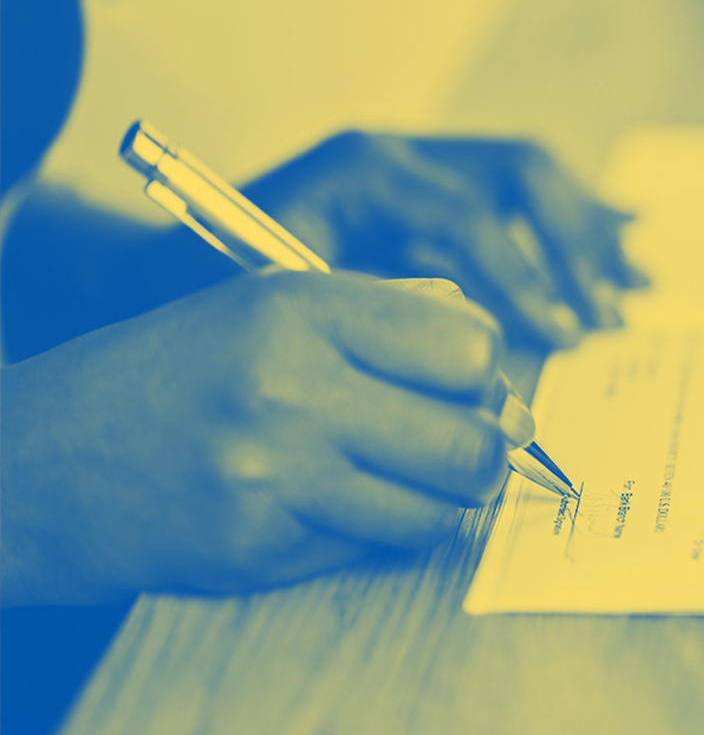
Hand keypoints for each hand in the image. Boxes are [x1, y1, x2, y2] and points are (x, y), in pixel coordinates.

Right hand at [1, 272, 526, 605]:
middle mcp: (290, 389)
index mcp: (302, 309)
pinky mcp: (262, 548)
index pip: (468, 349)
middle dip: (485, 450)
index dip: (485, 370)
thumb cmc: (184, 370)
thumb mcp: (279, 306)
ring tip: (400, 470)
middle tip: (465, 444)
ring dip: (438, 497)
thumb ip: (395, 318)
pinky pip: (376, 546)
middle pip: (470, 442)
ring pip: (436, 510)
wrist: (55, 456)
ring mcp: (275, 477)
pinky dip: (378, 527)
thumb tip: (499, 374)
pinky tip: (339, 499)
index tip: (470, 381)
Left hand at [243, 132, 647, 348]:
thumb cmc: (217, 297)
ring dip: (588, 231)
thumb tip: (483, 366)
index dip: (521, 280)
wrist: (169, 270)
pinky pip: (519, 197)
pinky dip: (571, 225)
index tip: (559, 335)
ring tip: (634, 285)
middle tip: (601, 317)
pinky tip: (620, 240)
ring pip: (532, 178)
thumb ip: (382, 326)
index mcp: (365, 170)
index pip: (471, 216)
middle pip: (520, 175)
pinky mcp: (434, 190)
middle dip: (572, 248)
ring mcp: (421, 165)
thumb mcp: (289, 309)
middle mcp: (403, 153)